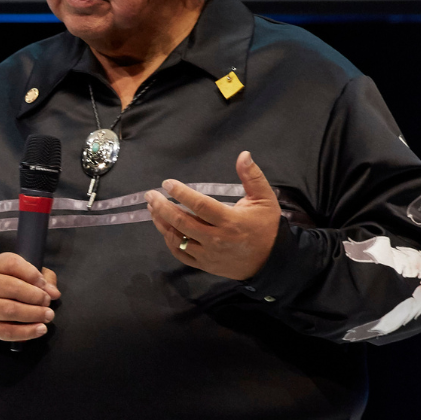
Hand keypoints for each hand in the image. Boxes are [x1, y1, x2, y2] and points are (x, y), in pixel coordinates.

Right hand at [0, 252, 59, 340]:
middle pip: (12, 288)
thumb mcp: (20, 273)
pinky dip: (26, 332)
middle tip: (47, 302)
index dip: (32, 273)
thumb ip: (42, 278)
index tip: (43, 284)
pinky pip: (7, 331)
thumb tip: (54, 292)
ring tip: (48, 316)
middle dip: (35, 296)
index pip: (12, 264)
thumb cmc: (5, 286)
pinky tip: (40, 329)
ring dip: (33, 314)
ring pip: (10, 310)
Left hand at [145, 151, 281, 279]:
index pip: (199, 205)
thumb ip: (252, 177)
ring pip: (178, 238)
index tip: (167, 183)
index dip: (181, 193)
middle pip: (182, 222)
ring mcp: (208, 254)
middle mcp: (216, 238)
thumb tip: (243, 154)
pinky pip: (180, 253)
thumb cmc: (265, 226)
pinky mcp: (205, 265)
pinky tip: (164, 228)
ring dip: (162, 223)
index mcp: (230, 220)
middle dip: (162, 207)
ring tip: (152, 209)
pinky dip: (169, 241)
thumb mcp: (265, 199)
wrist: (270, 261)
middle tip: (150, 195)